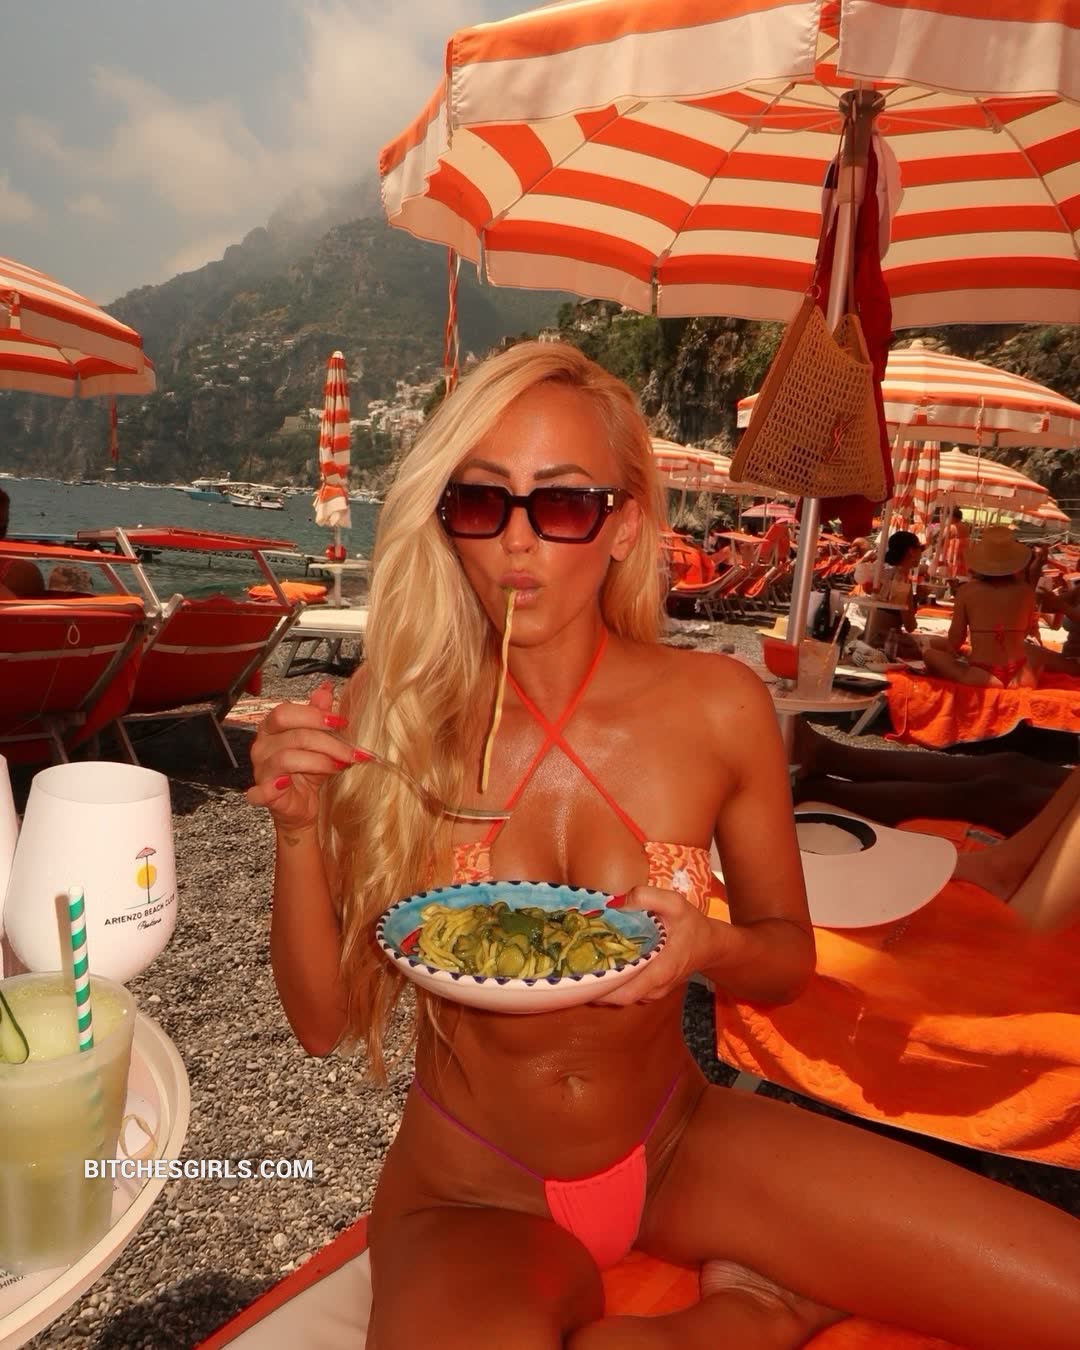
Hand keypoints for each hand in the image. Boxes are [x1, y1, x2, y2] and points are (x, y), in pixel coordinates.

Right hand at [245, 680, 351, 831]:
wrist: (303, 806)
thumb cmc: (308, 771)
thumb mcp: (319, 740)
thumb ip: (319, 714)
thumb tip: (325, 688)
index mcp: (272, 728)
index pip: (286, 712)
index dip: (315, 715)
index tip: (342, 722)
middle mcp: (262, 746)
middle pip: (292, 735)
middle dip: (328, 742)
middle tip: (351, 751)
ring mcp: (260, 770)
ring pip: (287, 758)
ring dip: (320, 762)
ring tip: (339, 766)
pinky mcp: (262, 794)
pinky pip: (262, 790)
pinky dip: (272, 788)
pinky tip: (287, 784)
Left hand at [591, 884, 728, 1006]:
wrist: (711, 945)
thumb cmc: (692, 924)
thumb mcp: (675, 903)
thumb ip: (646, 897)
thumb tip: (613, 902)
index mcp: (661, 970)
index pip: (626, 993)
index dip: (601, 990)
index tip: (581, 976)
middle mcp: (655, 988)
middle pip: (618, 998)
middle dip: (594, 987)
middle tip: (572, 967)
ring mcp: (653, 992)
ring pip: (621, 997)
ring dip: (602, 985)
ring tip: (581, 966)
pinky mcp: (651, 990)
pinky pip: (627, 991)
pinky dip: (612, 983)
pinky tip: (598, 966)